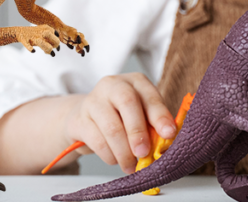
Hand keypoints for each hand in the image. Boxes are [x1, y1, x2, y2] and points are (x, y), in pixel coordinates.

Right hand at [62, 73, 176, 171]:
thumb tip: (166, 144)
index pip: (150, 96)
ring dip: (124, 151)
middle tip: (144, 153)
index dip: (160, 116)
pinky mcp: (79, 119)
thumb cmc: (121, 117)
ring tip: (130, 166)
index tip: (169, 134)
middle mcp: (113, 85)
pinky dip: (109, 155)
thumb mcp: (140, 115)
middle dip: (138, 131)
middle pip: (127, 103)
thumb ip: (153, 125)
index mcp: (135, 82)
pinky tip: (115, 161)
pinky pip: (96, 140)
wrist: (84, 119)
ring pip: (111, 127)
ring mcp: (93, 100)